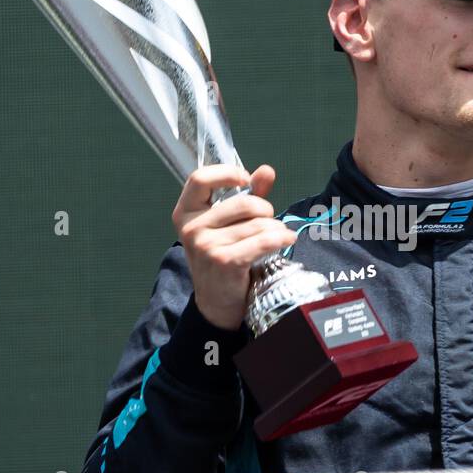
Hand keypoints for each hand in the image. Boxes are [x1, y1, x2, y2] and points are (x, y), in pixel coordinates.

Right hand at [172, 163, 296, 330]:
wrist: (216, 302)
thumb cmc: (222, 257)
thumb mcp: (227, 225)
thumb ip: (246, 196)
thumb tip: (266, 170)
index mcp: (185, 212)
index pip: (199, 179)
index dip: (226, 173)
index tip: (246, 179)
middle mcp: (191, 228)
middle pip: (242, 203)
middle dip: (265, 209)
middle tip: (269, 221)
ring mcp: (206, 246)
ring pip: (258, 224)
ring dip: (276, 228)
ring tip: (278, 236)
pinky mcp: (225, 262)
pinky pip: (264, 241)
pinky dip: (281, 238)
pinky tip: (287, 239)